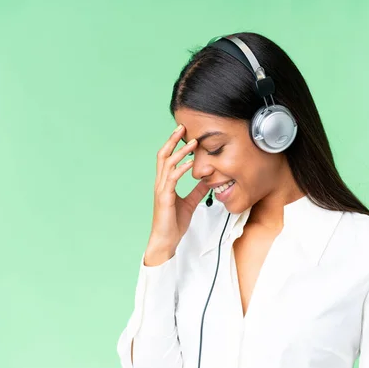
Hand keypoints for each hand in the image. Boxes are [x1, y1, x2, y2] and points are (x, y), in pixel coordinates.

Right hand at [144, 124, 207, 265]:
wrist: (166, 241)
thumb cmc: (174, 223)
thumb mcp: (190, 203)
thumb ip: (197, 191)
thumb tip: (207, 181)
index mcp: (165, 183)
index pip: (167, 159)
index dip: (173, 145)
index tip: (183, 133)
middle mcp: (161, 183)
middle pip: (163, 156)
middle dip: (172, 141)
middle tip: (182, 127)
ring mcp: (161, 190)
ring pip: (167, 164)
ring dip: (180, 152)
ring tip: (192, 142)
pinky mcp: (165, 198)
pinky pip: (172, 179)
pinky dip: (181, 169)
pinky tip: (191, 163)